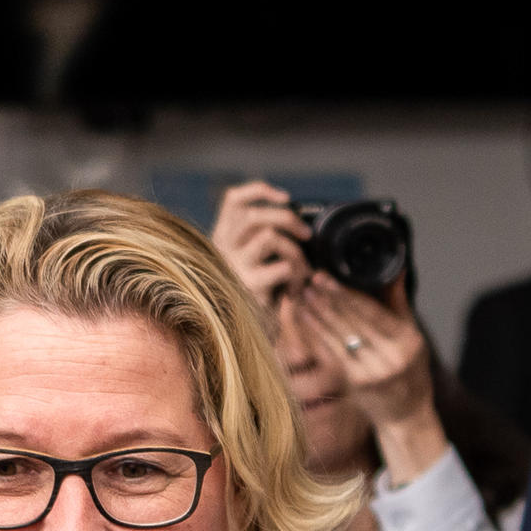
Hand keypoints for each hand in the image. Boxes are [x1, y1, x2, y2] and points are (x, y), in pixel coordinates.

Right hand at [210, 181, 313, 317]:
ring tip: (301, 274)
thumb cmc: (258, 302)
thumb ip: (264, 243)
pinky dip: (298, 276)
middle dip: (289, 218)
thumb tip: (294, 222)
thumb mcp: (257, 266)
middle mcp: (222, 249)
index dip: (259, 190)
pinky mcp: (249, 286)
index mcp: (223, 239)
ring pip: (271, 236)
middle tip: (307, 235)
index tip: (286, 197)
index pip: (233, 200)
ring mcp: (234, 267)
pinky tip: (295, 292)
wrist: (247, 340)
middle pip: (255, 213)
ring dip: (296, 252)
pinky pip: (283, 266)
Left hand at [278, 275, 449, 481]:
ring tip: (303, 294)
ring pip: (340, 337)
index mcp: (408, 343)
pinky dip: (317, 333)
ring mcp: (372, 373)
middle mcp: (391, 359)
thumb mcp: (413, 336)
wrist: (407, 415)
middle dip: (329, 300)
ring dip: (318, 314)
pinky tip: (305, 318)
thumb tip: (395, 270)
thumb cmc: (411, 371)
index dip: (347, 294)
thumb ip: (399, 304)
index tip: (327, 277)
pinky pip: (332, 352)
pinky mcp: (355, 384)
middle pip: (354, 323)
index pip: (373, 313)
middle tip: (309, 279)